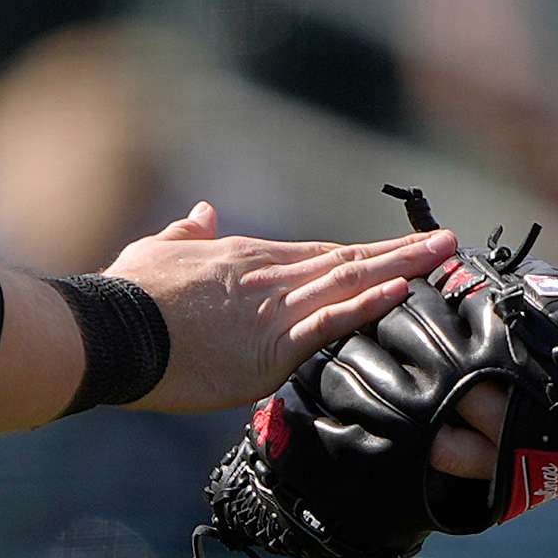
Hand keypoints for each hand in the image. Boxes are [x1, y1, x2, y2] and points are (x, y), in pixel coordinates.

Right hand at [102, 203, 453, 412]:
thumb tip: (202, 213)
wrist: (111, 330)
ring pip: (351, 281)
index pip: (320, 254)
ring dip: (402, 268)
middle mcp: (271, 277)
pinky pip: (330, 321)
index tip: (397, 249)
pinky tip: (401, 292)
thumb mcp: (156, 251)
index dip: (362, 253)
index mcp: (248, 260)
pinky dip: (368, 305)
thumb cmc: (126, 297)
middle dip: (400, 252)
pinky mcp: (272, 345)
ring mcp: (275, 309)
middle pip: (348, 260)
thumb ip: (187, 233)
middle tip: (446, 243)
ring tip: (443, 257)